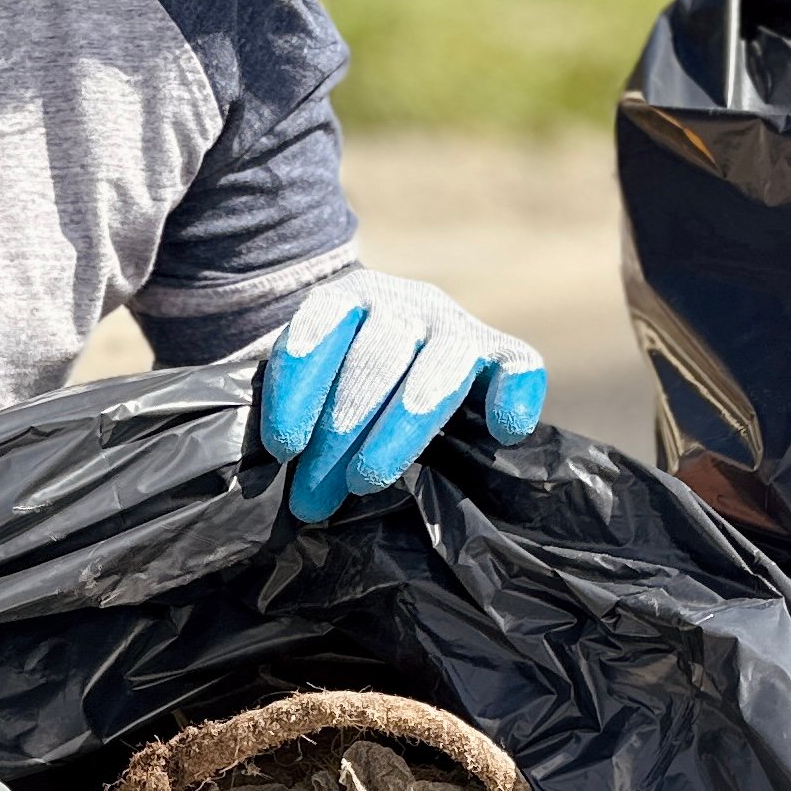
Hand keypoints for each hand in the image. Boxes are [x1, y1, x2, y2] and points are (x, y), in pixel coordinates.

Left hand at [259, 273, 546, 521]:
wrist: (386, 351)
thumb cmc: (332, 378)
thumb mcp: (303, 377)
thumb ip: (289, 408)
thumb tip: (271, 469)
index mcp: (348, 296)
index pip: (322, 324)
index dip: (300, 385)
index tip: (283, 446)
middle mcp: (405, 302)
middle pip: (376, 358)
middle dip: (339, 431)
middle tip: (311, 495)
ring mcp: (455, 325)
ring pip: (438, 369)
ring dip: (399, 430)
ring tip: (364, 483)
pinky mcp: (499, 352)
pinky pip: (519, 366)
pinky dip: (515, 394)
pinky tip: (503, 431)